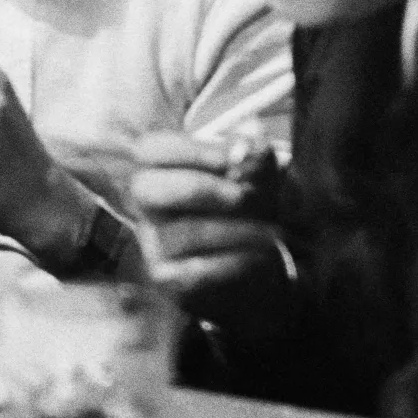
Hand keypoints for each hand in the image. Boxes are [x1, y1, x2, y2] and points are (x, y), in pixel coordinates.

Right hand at [125, 130, 286, 297]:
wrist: (255, 269)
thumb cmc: (247, 212)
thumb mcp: (256, 179)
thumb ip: (255, 157)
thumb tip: (253, 139)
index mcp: (160, 170)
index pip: (152, 149)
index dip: (193, 150)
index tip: (236, 155)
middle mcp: (147, 205)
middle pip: (146, 187)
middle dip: (199, 188)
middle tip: (242, 195)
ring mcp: (152, 242)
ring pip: (184, 232)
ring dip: (236, 230)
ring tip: (272, 232)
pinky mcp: (166, 278)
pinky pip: (195, 270)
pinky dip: (234, 260)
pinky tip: (258, 256)